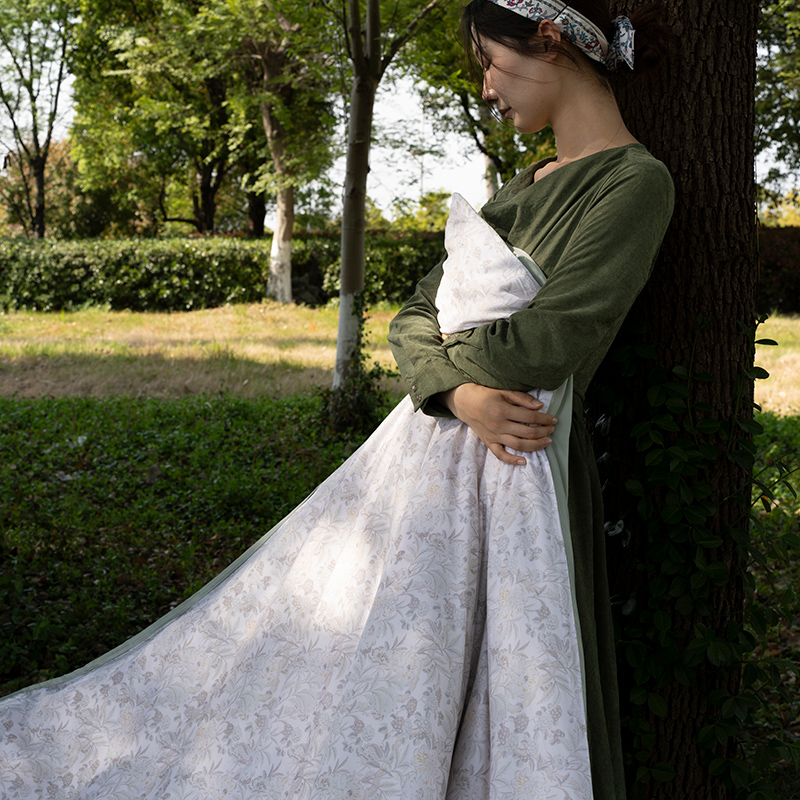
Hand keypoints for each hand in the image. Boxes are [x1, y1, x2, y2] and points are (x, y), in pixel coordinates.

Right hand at [439, 383, 556, 465]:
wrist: (464, 402)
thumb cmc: (485, 395)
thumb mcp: (503, 391)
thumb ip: (522, 398)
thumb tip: (539, 406)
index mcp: (503, 410)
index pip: (530, 417)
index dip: (544, 419)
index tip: (553, 419)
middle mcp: (499, 425)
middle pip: (527, 432)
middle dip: (543, 431)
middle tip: (552, 429)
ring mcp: (494, 435)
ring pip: (518, 445)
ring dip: (535, 445)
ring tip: (546, 442)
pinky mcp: (489, 442)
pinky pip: (500, 455)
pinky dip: (512, 460)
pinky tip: (524, 461)